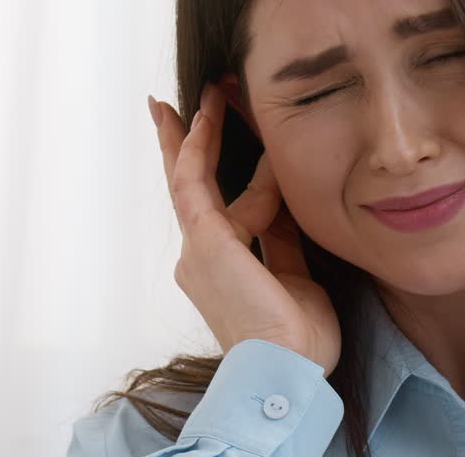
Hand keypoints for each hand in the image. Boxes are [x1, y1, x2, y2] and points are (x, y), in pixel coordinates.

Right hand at [149, 84, 340, 376]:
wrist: (287, 369)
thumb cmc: (296, 337)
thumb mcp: (295, 275)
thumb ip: (282, 240)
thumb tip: (288, 205)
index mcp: (221, 267)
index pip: (216, 205)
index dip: (217, 166)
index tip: (215, 132)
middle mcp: (201, 256)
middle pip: (187, 186)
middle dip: (180, 143)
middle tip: (169, 106)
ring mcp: (197, 249)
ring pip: (189, 177)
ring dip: (196, 133)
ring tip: (205, 95)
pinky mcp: (204, 242)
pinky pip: (197, 183)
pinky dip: (200, 148)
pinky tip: (206, 119)